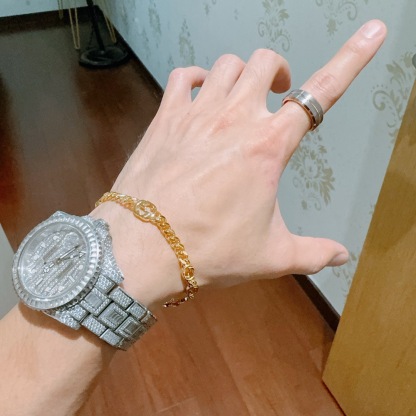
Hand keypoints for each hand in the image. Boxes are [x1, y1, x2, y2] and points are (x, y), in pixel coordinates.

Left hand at [91, 20, 386, 307]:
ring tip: (239, 98)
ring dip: (240, 75)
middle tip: (277, 96)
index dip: (351, 60)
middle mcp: (234, 119)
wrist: (144, 249)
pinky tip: (197, 94)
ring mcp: (196, 113)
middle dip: (278, 73)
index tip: (371, 34)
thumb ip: (312, 253)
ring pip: (226, 64)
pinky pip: (182, 76)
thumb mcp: (270, 256)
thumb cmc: (208, 250)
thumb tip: (341, 255)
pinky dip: (195, 78)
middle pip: (266, 64)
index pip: (320, 94)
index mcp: (267, 147)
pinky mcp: (164, 118)